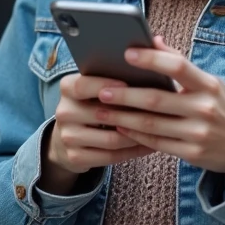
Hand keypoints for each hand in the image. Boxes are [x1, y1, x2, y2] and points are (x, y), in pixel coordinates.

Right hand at [41, 74, 152, 194]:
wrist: (68, 139)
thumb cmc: (93, 106)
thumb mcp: (94, 89)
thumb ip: (113, 79)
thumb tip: (149, 67)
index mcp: (67, 88)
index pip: (83, 85)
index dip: (105, 85)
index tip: (128, 85)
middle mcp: (63, 112)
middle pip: (101, 114)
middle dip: (132, 113)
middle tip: (159, 110)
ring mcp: (68, 137)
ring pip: (111, 138)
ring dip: (138, 135)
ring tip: (160, 129)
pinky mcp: (75, 157)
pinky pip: (111, 156)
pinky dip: (133, 151)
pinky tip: (150, 145)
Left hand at [92, 37, 224, 179]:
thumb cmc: (223, 107)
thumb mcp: (210, 83)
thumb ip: (181, 62)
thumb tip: (153, 39)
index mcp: (209, 85)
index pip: (178, 66)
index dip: (151, 59)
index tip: (127, 53)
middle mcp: (204, 108)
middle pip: (156, 100)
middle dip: (125, 95)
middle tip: (101, 90)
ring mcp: (198, 133)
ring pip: (151, 124)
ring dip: (123, 117)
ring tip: (102, 110)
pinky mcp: (191, 153)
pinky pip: (156, 143)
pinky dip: (135, 135)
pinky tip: (120, 128)